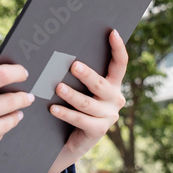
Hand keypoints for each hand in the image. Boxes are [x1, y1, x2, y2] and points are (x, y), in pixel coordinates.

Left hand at [45, 29, 127, 172]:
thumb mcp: (81, 89)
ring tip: (58, 87)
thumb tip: (62, 50)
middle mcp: (115, 99)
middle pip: (101, 84)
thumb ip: (79, 74)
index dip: (118, 48)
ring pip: (87, 103)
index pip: (120, 64)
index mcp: (113, 85)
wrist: (72, 140)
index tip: (112, 32)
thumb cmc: (74, 106)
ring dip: (71, 95)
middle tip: (73, 65)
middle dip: (87, 75)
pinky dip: (65, 113)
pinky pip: (80, 119)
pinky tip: (52, 108)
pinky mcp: (99, 130)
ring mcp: (109, 116)